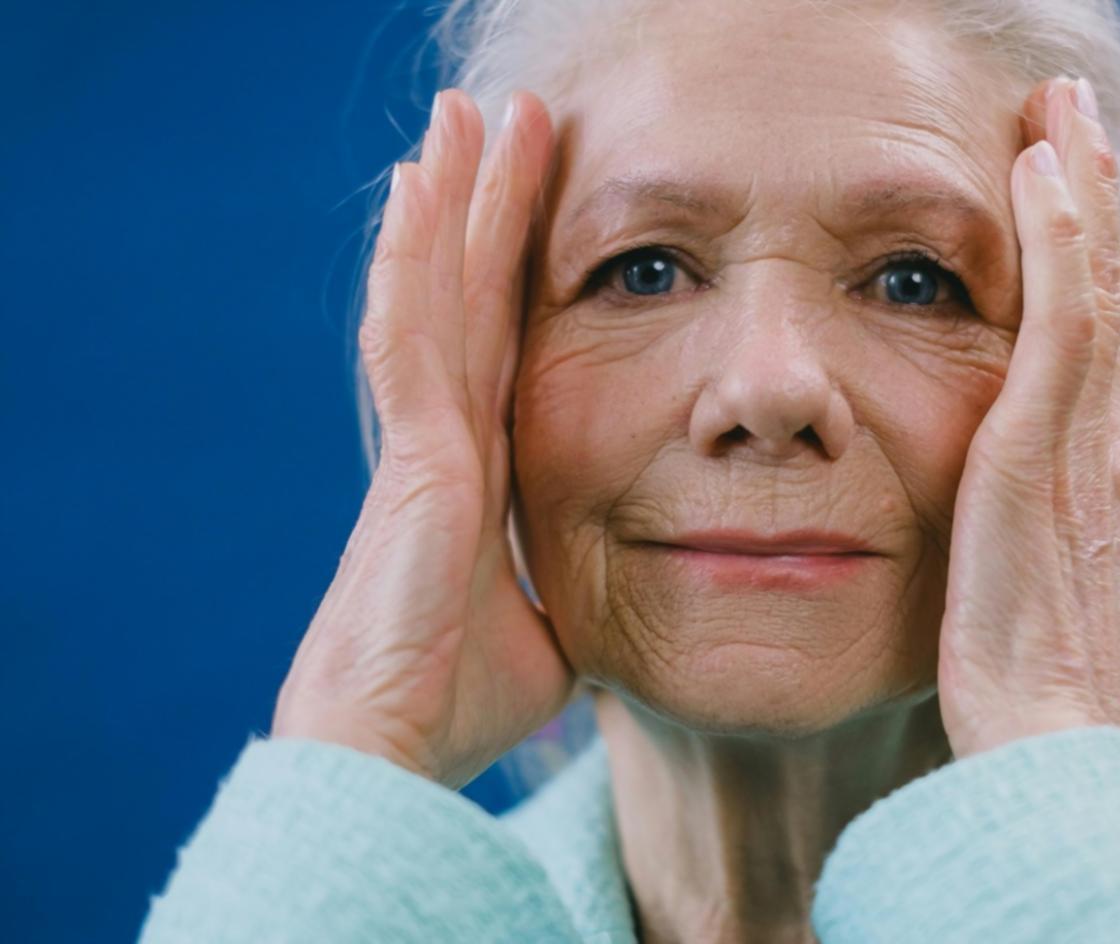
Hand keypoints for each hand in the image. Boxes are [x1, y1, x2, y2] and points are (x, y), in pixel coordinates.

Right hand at [272, 88, 574, 788]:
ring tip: (465, 115)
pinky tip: (421, 186)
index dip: (516, 266)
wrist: (397, 749)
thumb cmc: (459, 698)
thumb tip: (619, 593)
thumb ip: (573, 585)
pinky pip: (411, 335)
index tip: (536, 194)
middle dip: (486, 204)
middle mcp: (451, 437)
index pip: (507, 341)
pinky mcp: (415, 455)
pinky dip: (413, 259)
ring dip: (452, 200)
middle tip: (502, 116)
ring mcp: (426, 439)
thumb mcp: (549, 624)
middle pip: (472, 295)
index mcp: (485, 468)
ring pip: (437, 292)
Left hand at [936, 76, 1119, 758]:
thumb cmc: (1022, 684)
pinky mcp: (1043, 461)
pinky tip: (1043, 178)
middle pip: (1108, 294)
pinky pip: (1063, 331)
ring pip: (1096, 292)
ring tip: (1063, 111)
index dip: (1086, 251)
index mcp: (1096, 473)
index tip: (1066, 180)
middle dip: (1091, 195)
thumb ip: (1015, 522)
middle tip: (1073, 112)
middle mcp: (1105, 447)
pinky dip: (1062, 246)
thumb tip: (988, 499)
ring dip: (1080, 191)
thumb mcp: (1021, 584)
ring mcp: (1084, 449)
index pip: (1098, 337)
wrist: (1048, 750)